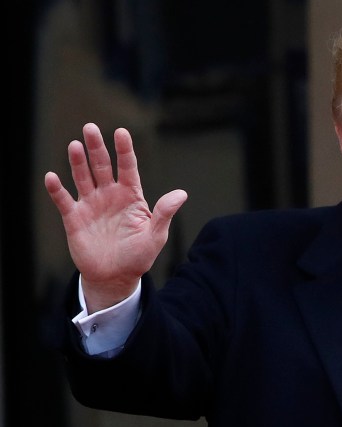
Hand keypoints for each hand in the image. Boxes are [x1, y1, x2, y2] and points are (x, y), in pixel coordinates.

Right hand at [44, 123, 187, 311]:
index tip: (121, 132)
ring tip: (74, 145)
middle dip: (96, 147)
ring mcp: (91, 205)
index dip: (124, 150)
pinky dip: (57, 189)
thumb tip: (182, 194)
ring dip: (77, 162)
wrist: (115, 277)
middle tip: (90, 127)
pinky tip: (52, 177)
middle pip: (102, 166)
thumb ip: (164, 213)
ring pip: (82, 177)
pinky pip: (64, 201)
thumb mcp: (155, 235)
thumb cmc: (139, 255)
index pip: (127, 167)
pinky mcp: (74, 218)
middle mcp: (110, 195)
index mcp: (131, 196)